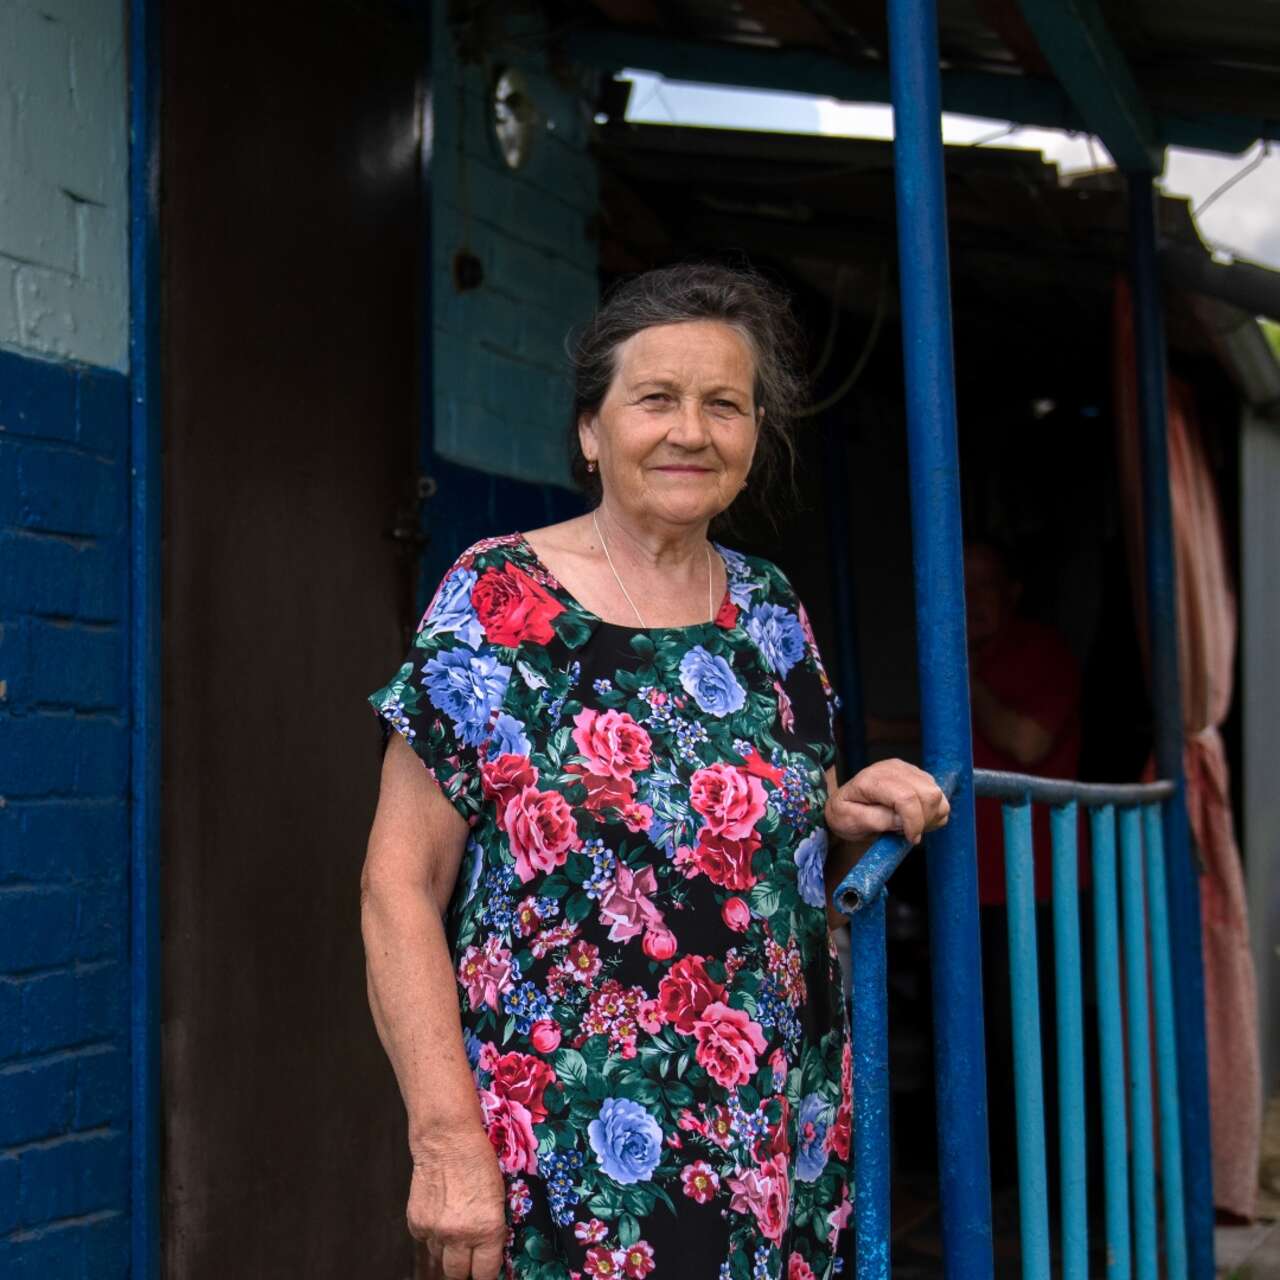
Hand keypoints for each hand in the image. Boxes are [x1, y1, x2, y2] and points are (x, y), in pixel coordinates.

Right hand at [409, 1129, 506, 1279]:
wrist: (447, 1138)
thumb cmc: (478, 1161)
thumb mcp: (497, 1197)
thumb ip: (491, 1229)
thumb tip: (487, 1254)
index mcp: (487, 1229)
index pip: (485, 1274)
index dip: (486, 1273)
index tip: (484, 1269)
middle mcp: (460, 1235)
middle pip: (458, 1275)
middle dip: (464, 1269)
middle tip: (468, 1256)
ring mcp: (435, 1231)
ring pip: (439, 1257)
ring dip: (447, 1248)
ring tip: (454, 1223)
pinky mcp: (416, 1223)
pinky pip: (424, 1240)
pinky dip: (431, 1233)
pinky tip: (439, 1212)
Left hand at [824, 758, 949, 846]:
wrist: (845, 803)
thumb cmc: (845, 814)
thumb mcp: (850, 821)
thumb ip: (877, 820)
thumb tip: (902, 820)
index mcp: (872, 779)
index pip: (906, 797)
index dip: (914, 822)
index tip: (910, 838)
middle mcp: (893, 769)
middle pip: (928, 794)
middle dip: (924, 820)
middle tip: (908, 834)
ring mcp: (907, 769)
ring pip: (937, 795)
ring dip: (930, 817)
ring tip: (910, 826)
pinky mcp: (917, 775)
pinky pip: (939, 796)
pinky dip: (934, 812)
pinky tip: (916, 819)